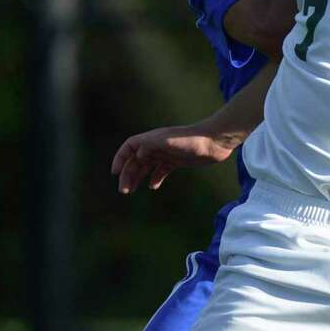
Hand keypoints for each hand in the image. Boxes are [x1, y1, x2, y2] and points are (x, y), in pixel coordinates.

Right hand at [110, 125, 233, 193]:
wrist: (215, 141)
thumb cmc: (192, 139)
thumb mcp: (169, 141)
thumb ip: (151, 145)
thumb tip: (137, 155)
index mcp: (152, 139)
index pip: (129, 147)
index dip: (120, 158)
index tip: (114, 173)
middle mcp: (157, 146)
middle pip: (136, 160)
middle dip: (127, 174)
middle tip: (123, 190)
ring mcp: (167, 153)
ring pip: (147, 167)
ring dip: (137, 178)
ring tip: (131, 190)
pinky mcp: (177, 161)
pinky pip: (161, 170)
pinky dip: (155, 178)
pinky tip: (153, 187)